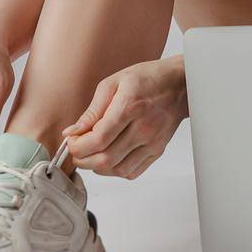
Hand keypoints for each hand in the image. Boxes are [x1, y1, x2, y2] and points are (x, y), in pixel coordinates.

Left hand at [62, 57, 186, 180]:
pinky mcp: (157, 151)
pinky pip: (131, 172)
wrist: (180, 85)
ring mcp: (153, 142)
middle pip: (105, 159)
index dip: (78, 146)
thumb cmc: (147, 79)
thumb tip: (72, 132)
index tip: (72, 141)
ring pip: (117, 170)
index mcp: (130, 106)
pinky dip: (115, 170)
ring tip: (92, 153)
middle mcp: (144, 127)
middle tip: (77, 149)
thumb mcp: (114, 83)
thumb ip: (92, 110)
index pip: (98, 139)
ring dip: (97, 167)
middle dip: (83, 159)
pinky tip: (110, 156)